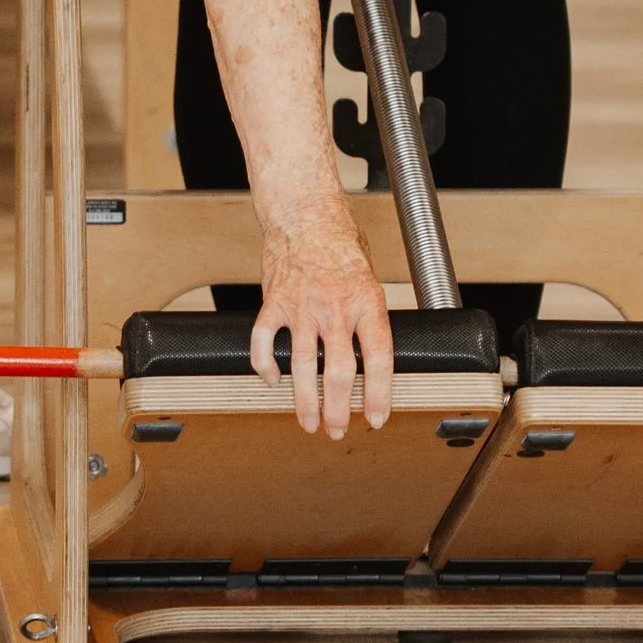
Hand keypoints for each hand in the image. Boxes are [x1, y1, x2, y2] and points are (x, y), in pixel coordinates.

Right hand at [255, 210, 393, 438]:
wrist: (304, 213)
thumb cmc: (339, 244)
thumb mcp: (369, 280)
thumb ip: (367, 318)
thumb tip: (371, 359)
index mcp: (365, 302)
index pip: (377, 359)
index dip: (378, 395)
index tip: (375, 418)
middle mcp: (334, 307)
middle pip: (338, 372)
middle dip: (338, 409)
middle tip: (336, 429)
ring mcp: (301, 305)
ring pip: (302, 365)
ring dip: (304, 401)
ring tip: (308, 421)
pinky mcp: (273, 301)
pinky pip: (264, 341)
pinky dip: (265, 365)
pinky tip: (271, 380)